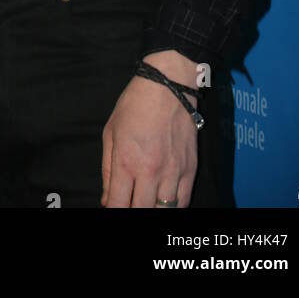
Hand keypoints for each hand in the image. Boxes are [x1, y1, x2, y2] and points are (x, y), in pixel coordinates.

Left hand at [100, 51, 198, 207]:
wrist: (168, 86)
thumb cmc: (135, 104)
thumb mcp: (111, 132)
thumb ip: (108, 170)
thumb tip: (108, 201)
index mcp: (127, 161)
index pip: (119, 205)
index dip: (113, 212)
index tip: (113, 209)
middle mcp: (151, 171)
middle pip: (142, 211)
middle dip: (132, 212)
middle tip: (129, 203)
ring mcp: (173, 172)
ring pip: (164, 211)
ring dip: (153, 209)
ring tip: (146, 201)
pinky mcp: (190, 169)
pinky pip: (184, 201)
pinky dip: (174, 207)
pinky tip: (164, 201)